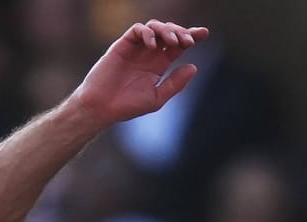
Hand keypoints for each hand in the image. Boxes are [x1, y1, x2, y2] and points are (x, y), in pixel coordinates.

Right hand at [69, 20, 208, 126]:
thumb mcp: (157, 98)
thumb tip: (194, 66)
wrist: (101, 108)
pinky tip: (153, 44)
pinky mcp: (122, 45)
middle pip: (169, 33)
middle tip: (189, 40)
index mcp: (159, 65)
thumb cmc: (127, 106)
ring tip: (172, 42)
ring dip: (166, 31)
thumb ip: (175, 83)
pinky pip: (137, 30)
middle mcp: (149, 53)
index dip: (192, 36)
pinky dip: (147, 32)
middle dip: (181, 32)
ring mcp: (136, 48)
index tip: (204, 33)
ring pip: (155, 27)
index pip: (178, 45)